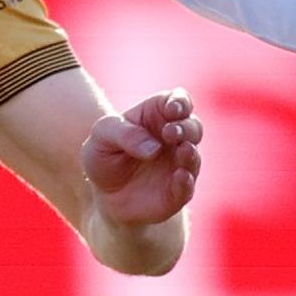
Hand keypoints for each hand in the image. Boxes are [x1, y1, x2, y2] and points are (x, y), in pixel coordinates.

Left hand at [82, 88, 201, 229]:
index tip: (172, 109)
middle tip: (170, 133)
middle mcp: (175, 139)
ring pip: (194, 156)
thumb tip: (154, 149)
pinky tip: (180, 176)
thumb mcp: (102, 136)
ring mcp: (178, 166)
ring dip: (190, 153)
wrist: (102, 194)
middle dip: (186, 128)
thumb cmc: (104, 155)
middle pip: (192, 127)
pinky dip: (186, 181)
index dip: (180, 102)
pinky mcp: (176, 192)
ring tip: (182, 151)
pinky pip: (187, 187)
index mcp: (158, 115)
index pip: (178, 101)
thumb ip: (125, 134)